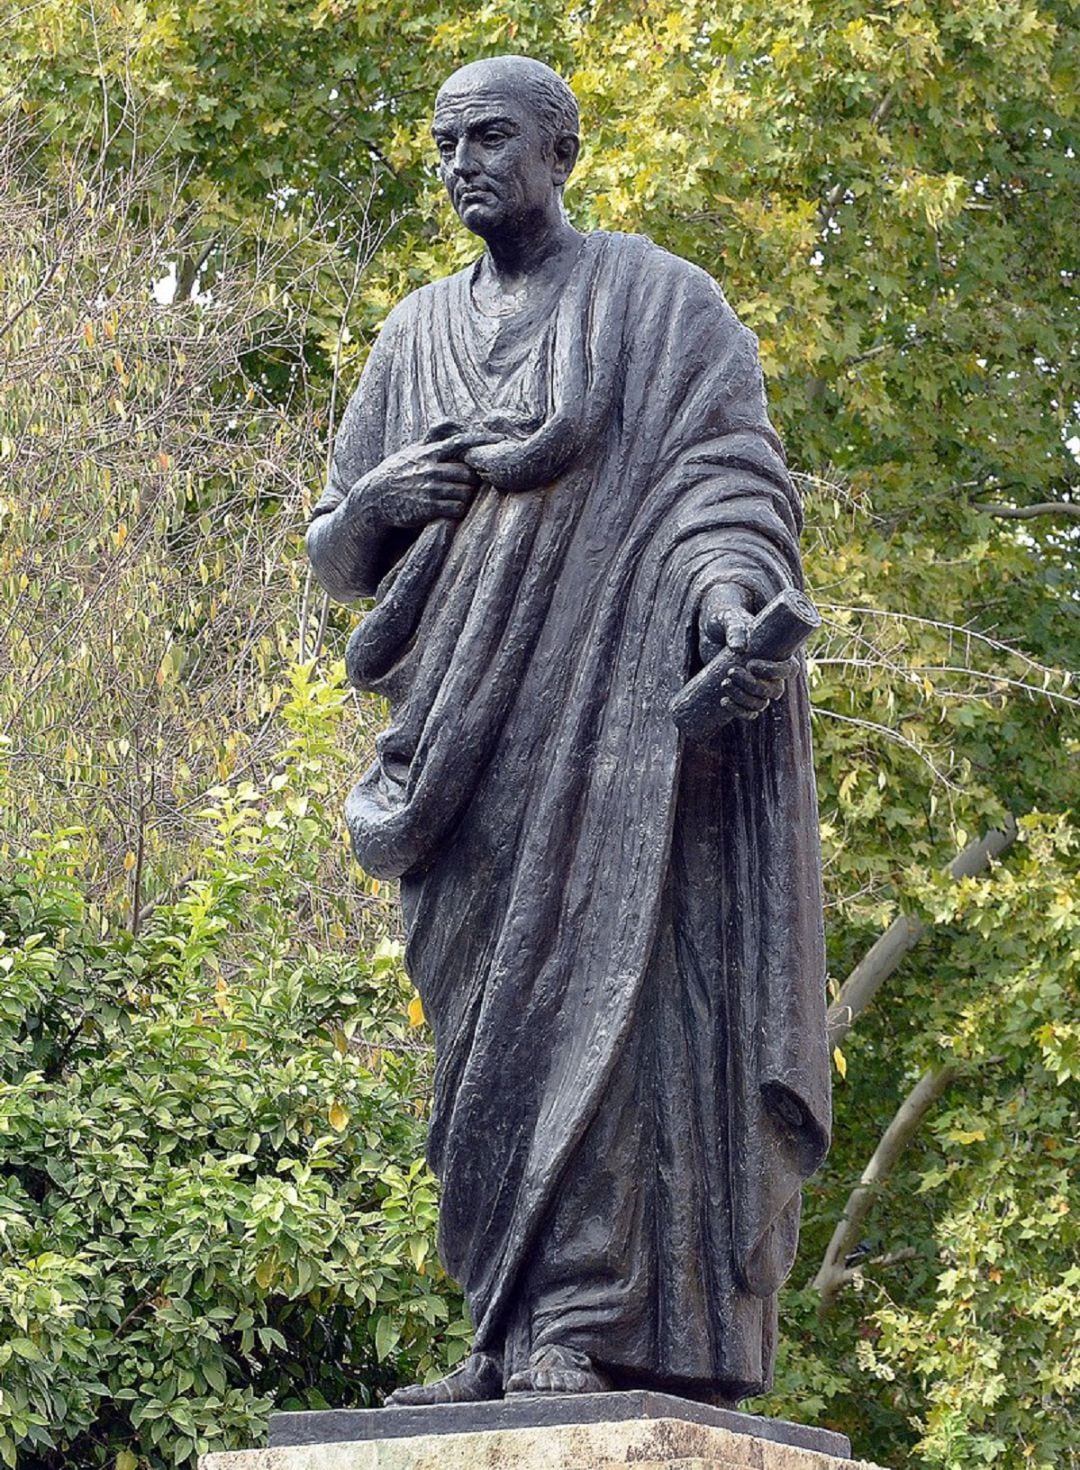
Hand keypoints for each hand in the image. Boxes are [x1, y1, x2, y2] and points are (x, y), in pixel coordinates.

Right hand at [352, 422, 500, 528]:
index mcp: (429, 452)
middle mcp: (431, 468)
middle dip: (473, 480)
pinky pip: (457, 509)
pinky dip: (458, 510)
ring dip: (465, 496)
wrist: (374, 498)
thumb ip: (434, 438)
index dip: (482, 441)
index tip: (500, 441)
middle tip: (468, 485)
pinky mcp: (428, 507)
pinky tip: (450, 508)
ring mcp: (430, 488)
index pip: (461, 442)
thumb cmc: (397, 473)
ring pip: (466, 492)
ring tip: (455, 497)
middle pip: (469, 473)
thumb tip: (453, 423)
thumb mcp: (412, 451)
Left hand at [698, 583, 797, 721]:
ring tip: (724, 683)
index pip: (789, 669)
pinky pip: (748, 712)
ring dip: (743, 699)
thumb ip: (734, 627)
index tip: (752, 665)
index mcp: (777, 652)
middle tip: (731, 672)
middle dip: (753, 686)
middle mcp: (770, 672)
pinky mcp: (742, 694)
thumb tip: (739, 648)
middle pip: (774, 691)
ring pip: (760, 703)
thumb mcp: (729, 618)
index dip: (775, 671)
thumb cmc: (725, 618)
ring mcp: (756, 685)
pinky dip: (738, 711)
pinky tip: (724, 701)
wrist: (709, 629)